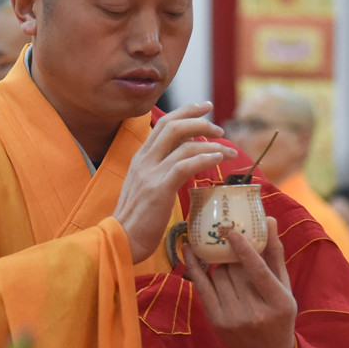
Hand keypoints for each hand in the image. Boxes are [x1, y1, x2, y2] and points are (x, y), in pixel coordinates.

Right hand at [113, 102, 236, 262]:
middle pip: (173, 126)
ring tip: (227, 151)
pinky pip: (184, 165)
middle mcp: (144, 160)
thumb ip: (159, 170)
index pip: (163, 123)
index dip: (186, 111)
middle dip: (200, 121)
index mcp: (140, 157)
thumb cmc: (137, 218)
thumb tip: (182, 160)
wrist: (121, 239)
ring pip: (183, 144)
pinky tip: (217, 158)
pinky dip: (204, 158)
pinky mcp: (159, 189)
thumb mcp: (144, 186)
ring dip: (210, 144)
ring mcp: (150, 173)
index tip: (205, 108)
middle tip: (220, 129)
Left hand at [183, 216, 295, 347]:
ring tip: (230, 271)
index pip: (258, 271)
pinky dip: (195, 267)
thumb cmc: (279, 315)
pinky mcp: (216, 322)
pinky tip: (188, 250)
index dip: (243, 250)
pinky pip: (201, 287)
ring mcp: (233, 319)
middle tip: (235, 255)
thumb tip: (268, 220)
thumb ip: (275, 254)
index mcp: (278, 302)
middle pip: (235, 270)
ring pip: (218, 275)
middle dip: (233, 258)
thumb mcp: (285, 288)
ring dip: (221, 266)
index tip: (231, 231)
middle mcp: (255, 312)